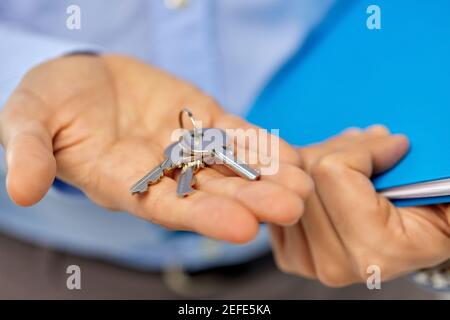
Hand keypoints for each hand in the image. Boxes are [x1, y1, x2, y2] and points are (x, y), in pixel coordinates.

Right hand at [0, 54, 312, 242]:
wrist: (81, 79)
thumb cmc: (51, 104)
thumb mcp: (28, 122)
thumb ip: (30, 152)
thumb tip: (21, 191)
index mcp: (124, 182)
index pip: (167, 206)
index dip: (203, 217)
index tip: (242, 228)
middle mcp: (162, 173)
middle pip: (212, 192)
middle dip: (252, 201)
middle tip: (293, 207)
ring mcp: (187, 145)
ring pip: (231, 166)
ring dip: (269, 177)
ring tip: (305, 185)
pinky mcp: (202, 118)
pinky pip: (235, 135)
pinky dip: (262, 145)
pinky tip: (292, 155)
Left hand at [270, 126, 449, 285]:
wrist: (414, 239)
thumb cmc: (428, 209)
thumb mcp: (432, 183)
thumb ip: (413, 166)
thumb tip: (380, 137)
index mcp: (376, 250)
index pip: (331, 171)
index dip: (363, 146)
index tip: (393, 144)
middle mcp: (335, 263)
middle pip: (305, 175)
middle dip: (338, 149)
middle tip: (368, 144)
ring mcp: (307, 261)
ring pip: (289, 182)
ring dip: (319, 159)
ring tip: (352, 161)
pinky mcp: (289, 254)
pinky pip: (280, 194)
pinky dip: (299, 176)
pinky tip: (326, 178)